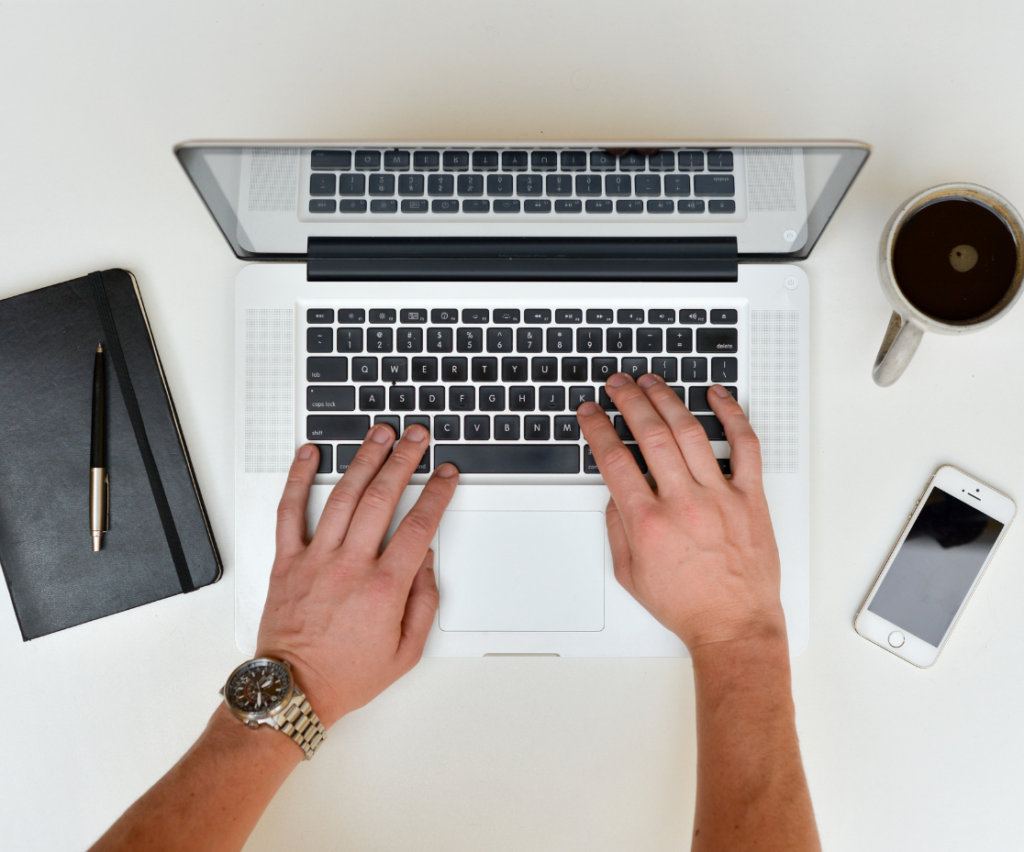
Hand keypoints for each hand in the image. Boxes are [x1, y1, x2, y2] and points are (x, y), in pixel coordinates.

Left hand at [256, 424, 457, 726]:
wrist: (292, 691)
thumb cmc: (345, 675)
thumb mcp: (405, 652)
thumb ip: (424, 603)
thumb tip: (426, 562)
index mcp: (383, 588)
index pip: (418, 526)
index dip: (437, 494)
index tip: (446, 475)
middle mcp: (349, 566)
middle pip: (382, 498)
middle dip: (404, 460)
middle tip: (417, 438)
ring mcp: (315, 559)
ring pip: (343, 496)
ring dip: (363, 459)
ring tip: (379, 434)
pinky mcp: (287, 561)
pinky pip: (289, 511)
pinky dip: (298, 479)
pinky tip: (310, 454)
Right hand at [577, 374, 784, 652]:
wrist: (734, 626)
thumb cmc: (687, 605)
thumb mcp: (630, 574)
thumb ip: (617, 528)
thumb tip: (616, 492)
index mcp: (649, 523)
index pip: (615, 459)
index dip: (597, 428)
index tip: (591, 413)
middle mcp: (684, 503)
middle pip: (650, 434)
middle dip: (628, 401)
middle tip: (617, 384)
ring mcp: (720, 496)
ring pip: (690, 432)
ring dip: (667, 399)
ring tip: (652, 382)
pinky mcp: (750, 497)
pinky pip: (745, 445)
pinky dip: (732, 415)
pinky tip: (717, 396)